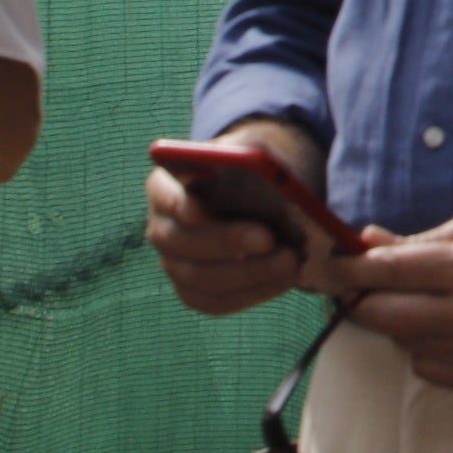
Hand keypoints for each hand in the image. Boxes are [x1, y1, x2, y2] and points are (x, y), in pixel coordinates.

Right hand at [148, 117, 345, 319]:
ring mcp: (175, 265)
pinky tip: (285, 279)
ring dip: (248, 272)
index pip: (162, 195)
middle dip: (227, 241)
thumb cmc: (253, 172)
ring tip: (291, 260)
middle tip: (269, 238)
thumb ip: (251, 154)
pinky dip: (253, 292)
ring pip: (200, 278)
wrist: (261, 201)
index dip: (177, 204)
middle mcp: (163, 228)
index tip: (200, 210)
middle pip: (181, 241)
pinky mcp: (195, 292)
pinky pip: (217, 301)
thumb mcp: (252, 151)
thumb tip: (262, 161)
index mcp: (165, 187)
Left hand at [330, 212, 452, 390]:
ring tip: (429, 301)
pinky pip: (424, 366)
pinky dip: (425, 347)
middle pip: (380, 315)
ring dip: (400, 321)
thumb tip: (365, 243)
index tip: (328, 266)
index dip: (348, 269)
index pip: (385, 272)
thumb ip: (418, 240)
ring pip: (400, 342)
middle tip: (363, 286)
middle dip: (363, 299)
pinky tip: (451, 327)